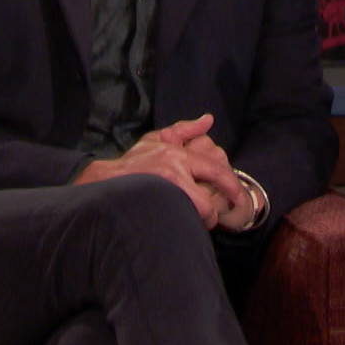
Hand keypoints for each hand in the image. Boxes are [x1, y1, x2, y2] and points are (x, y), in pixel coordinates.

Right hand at [73, 114, 237, 230]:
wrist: (105, 181)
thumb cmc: (134, 161)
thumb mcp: (158, 139)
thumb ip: (185, 129)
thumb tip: (208, 120)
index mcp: (178, 155)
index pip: (216, 171)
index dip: (232, 185)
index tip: (239, 197)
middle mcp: (173, 173)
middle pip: (207, 201)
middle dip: (216, 212)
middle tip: (219, 216)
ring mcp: (163, 191)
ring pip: (195, 213)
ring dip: (201, 221)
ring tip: (200, 222)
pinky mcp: (154, 206)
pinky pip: (181, 219)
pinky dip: (187, 224)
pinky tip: (186, 224)